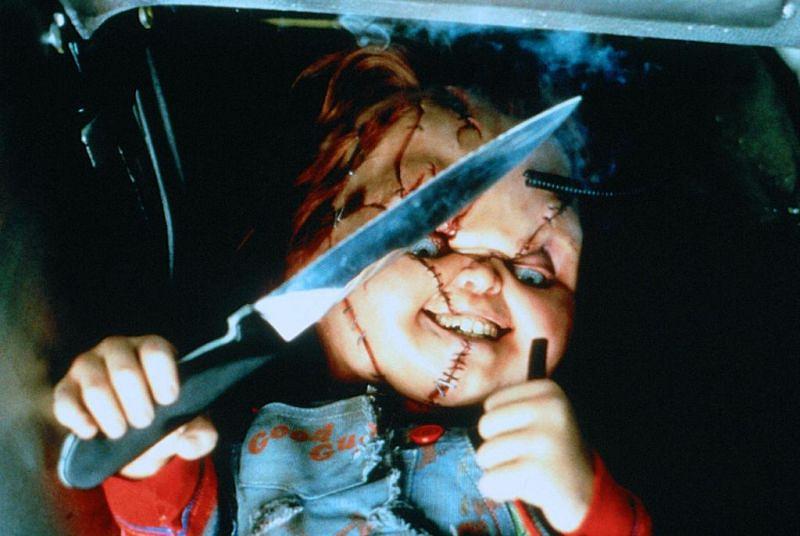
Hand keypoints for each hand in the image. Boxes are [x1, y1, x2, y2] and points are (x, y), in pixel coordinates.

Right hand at [53, 335, 217, 478]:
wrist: (134, 435)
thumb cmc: (166, 419)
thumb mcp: (191, 428)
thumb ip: (201, 435)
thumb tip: (190, 441)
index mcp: (152, 350)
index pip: (155, 349)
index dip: (162, 373)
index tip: (168, 400)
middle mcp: (119, 349)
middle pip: (124, 368)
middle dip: (135, 398)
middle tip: (144, 422)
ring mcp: (90, 366)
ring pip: (95, 382)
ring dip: (109, 410)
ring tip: (120, 431)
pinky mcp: (67, 388)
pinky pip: (65, 398)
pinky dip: (77, 417)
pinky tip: (91, 432)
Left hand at [476, 380, 593, 532]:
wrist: (585, 493)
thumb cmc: (551, 452)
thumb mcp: (542, 416)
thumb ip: (511, 405)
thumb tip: (474, 398)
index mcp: (548, 390)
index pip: (491, 404)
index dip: (501, 427)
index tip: (527, 437)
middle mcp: (549, 409)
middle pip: (485, 425)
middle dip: (496, 448)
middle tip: (523, 457)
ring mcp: (544, 439)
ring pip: (484, 454)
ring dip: (498, 470)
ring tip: (525, 472)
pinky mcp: (537, 470)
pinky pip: (490, 481)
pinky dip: (499, 490)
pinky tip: (523, 488)